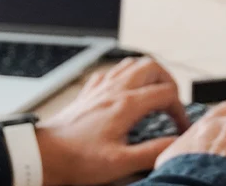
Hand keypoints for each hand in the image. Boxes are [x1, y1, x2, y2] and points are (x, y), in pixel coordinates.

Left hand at [34, 57, 190, 185]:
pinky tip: (126, 90)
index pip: (166, 94)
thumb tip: (176, 144)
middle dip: (169, 81)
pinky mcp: (89, 93)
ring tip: (155, 92)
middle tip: (172, 101)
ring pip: (132, 64)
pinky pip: (112, 72)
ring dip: (149, 74)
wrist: (44, 155)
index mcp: (126, 105)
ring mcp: (100, 88)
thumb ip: (152, 152)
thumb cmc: (78, 160)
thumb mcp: (120, 163)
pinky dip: (126, 76)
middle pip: (152, 67)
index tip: (180, 127)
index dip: (180, 110)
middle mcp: (115, 90)